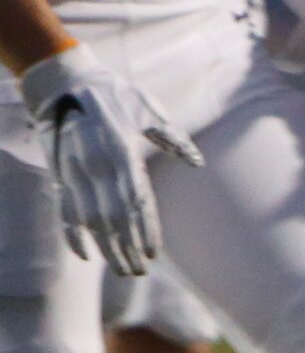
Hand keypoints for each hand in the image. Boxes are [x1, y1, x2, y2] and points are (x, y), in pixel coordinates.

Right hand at [18, 45, 202, 276]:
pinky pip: (64, 210)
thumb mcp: (149, 112)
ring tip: (121, 270)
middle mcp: (98, 168)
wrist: (63, 81)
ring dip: (106, 248)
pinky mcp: (59, 173)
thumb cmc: (113, 94)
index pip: (137, 203)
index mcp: (123, 153)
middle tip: (140, 271)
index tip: (154, 254)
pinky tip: (85, 255)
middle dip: (128, 248)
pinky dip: (72, 234)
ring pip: (91, 221)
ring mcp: (75, 173)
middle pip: (115, 219)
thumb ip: (173, 139)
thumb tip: (197, 162)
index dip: (145, 230)